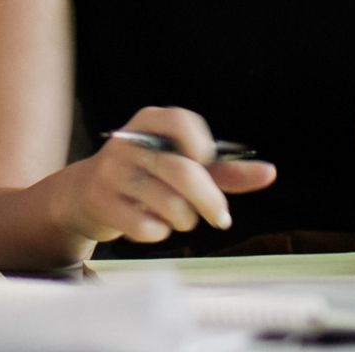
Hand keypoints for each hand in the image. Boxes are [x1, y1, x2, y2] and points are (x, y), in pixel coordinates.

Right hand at [54, 106, 275, 247]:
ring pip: (171, 205)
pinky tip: (149, 222)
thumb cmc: (145, 176)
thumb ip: (224, 170)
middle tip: (219, 216)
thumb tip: (268, 172)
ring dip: (184, 220)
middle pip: (184, 172)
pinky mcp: (102, 201)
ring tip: (175, 215)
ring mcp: (111, 171)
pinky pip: (149, 227)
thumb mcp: (181, 164)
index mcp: (147, 122)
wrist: (85, 193)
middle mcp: (127, 142)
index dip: (202, 146)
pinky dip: (159, 232)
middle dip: (210, 201)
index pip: (181, 121)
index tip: (206, 163)